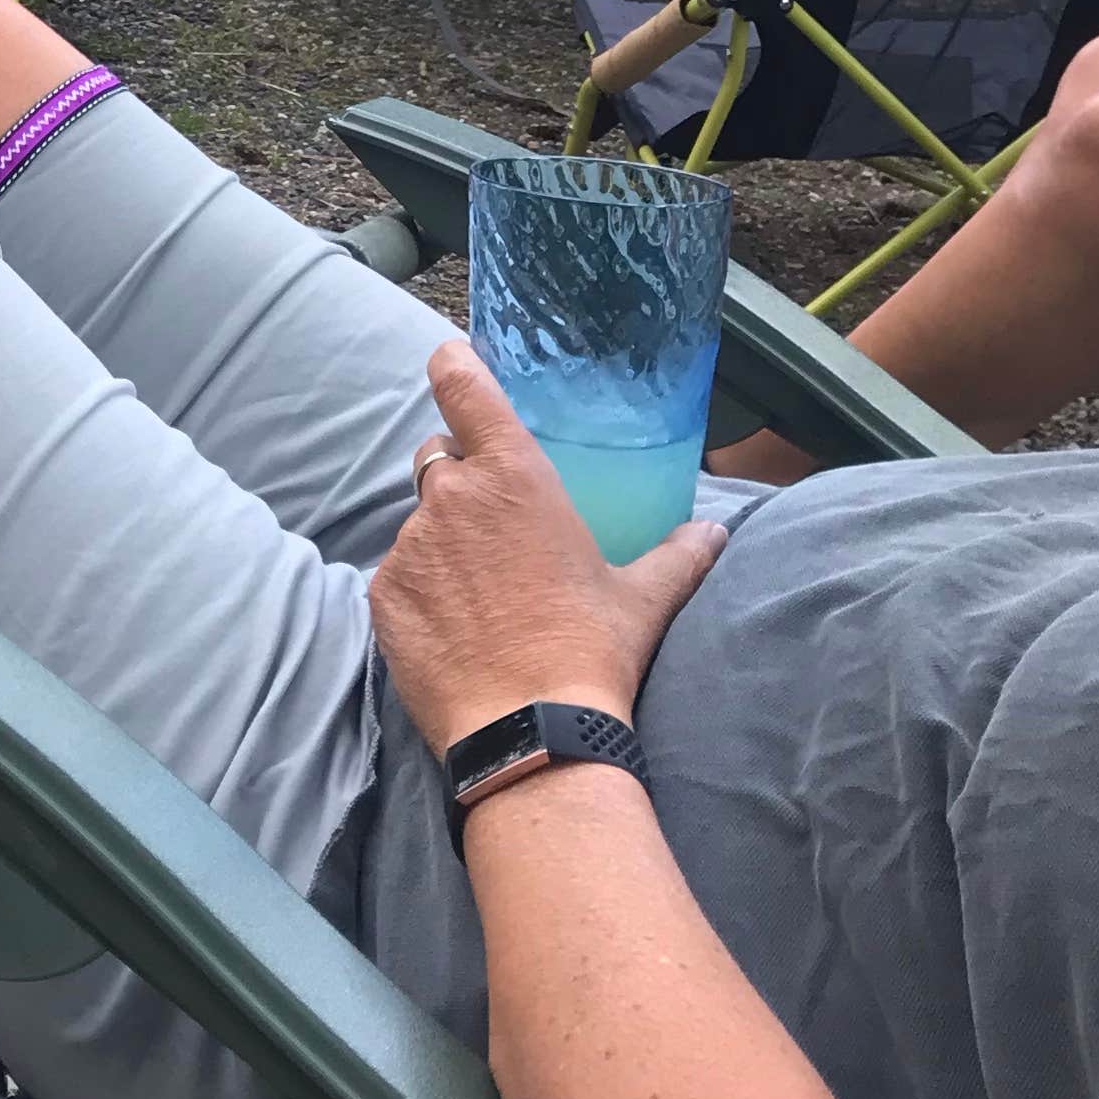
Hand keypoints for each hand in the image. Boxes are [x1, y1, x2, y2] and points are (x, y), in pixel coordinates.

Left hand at [369, 340, 727, 755]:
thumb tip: (716, 534)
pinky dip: (420, 590)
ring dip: (443, 542)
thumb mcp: (644, 599)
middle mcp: (452, 495)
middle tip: (496, 527)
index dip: (455, 365)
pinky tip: (455, 630)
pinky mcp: (383, 594)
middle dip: (461, 478)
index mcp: (513, 475)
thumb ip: (680, 555)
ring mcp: (410, 544)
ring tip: (483, 597)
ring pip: (420, 521)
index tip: (454, 363)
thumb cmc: (591, 653)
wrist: (531, 736)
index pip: (463, 384)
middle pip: (439, 456)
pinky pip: (398, 574)